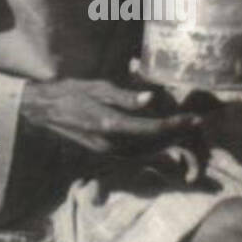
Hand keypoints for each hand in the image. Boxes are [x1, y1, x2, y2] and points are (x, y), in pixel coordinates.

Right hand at [20, 78, 202, 155]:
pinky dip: (152, 148)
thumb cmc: (72, 92)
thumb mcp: (99, 87)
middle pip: (153, 145)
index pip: (151, 129)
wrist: (45, 110)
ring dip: (167, 144)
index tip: (195, 118)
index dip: (175, 124)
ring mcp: (107, 151)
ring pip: (146, 152)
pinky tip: (162, 139)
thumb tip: (151, 98)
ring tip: (184, 131)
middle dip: (177, 136)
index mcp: (110, 124)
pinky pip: (135, 154)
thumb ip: (125, 96)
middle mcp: (110, 143)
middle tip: (195, 124)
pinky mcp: (105, 152)